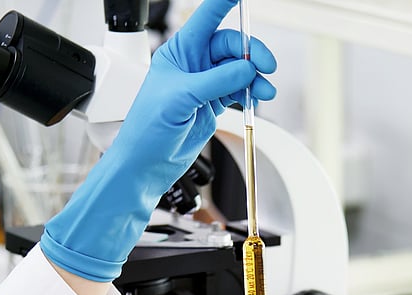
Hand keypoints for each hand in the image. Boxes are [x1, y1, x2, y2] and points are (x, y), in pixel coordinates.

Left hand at [40, 0, 275, 281]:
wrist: (146, 163)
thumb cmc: (147, 128)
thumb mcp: (182, 98)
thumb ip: (217, 81)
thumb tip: (246, 69)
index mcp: (179, 53)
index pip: (206, 18)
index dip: (224, 3)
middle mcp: (193, 65)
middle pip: (231, 46)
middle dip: (251, 53)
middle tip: (264, 66)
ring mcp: (205, 85)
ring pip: (239, 69)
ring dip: (256, 76)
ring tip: (265, 88)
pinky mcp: (213, 104)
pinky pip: (239, 90)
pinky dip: (252, 92)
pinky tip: (259, 97)